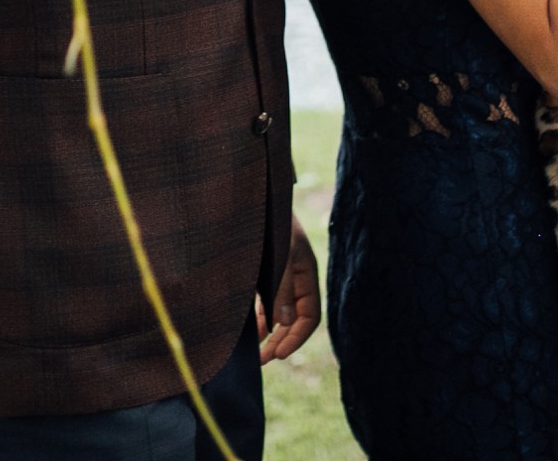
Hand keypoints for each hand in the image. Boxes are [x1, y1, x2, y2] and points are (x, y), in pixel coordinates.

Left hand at [256, 215, 320, 363]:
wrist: (252, 196)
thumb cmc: (269, 221)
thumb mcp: (279, 253)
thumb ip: (281, 287)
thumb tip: (283, 323)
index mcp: (305, 273)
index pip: (310, 316)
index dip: (297, 338)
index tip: (279, 354)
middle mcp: (293, 278)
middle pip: (293, 320)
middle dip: (280, 341)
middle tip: (263, 360)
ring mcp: (277, 276)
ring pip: (277, 314)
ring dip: (268, 333)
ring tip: (254, 351)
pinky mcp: (260, 273)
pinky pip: (263, 302)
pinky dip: (257, 318)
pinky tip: (248, 331)